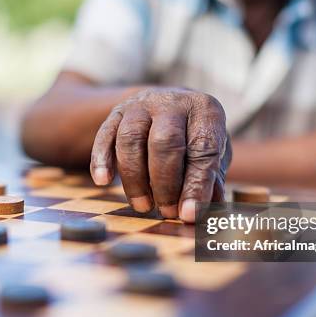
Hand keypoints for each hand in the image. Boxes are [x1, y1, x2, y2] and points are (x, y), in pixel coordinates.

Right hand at [90, 88, 230, 222]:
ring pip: (131, 139)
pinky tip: (102, 182)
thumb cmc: (194, 137)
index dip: (197, 185)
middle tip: (168, 212)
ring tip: (143, 206)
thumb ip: (212, 182)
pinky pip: (104, 135)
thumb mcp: (214, 154)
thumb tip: (203, 213)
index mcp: (206, 110)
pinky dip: (101, 160)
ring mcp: (142, 105)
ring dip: (135, 179)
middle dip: (165, 184)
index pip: (203, 149)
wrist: (167, 103)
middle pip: (165, 142)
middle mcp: (173, 102)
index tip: (189, 214)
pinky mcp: (116, 112)